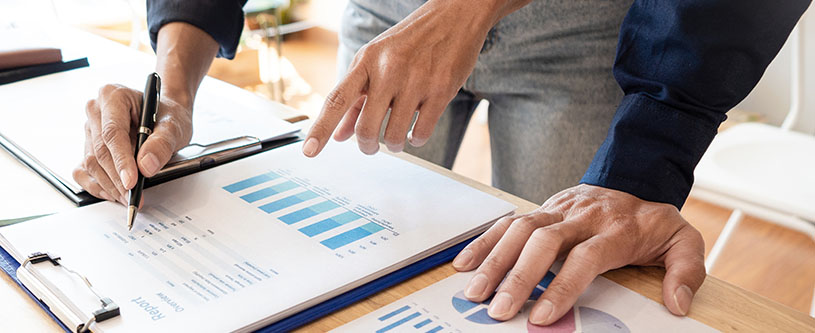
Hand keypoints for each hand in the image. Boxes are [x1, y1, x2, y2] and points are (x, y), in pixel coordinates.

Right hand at [72, 84, 192, 202]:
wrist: (166, 117)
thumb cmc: (167, 117)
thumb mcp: (174, 126)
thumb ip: (162, 143)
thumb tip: (146, 165)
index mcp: (114, 96)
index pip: (113, 132)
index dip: (121, 160)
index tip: (131, 181)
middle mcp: (97, 111)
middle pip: (100, 150)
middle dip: (117, 178)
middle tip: (134, 195)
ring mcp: (90, 130)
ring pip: (91, 163)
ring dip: (109, 185)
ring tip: (129, 196)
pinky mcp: (88, 147)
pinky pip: (83, 170)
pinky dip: (97, 186)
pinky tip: (114, 193)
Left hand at [302, 0, 529, 156]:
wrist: (454, 16)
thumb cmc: (410, 41)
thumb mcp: (376, 61)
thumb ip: (356, 99)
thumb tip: (340, 135)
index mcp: (366, 61)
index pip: (337, 100)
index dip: (321, 129)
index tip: (309, 151)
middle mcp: (389, 70)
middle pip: (366, 128)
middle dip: (367, 146)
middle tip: (371, 147)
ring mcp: (416, 81)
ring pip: (394, 135)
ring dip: (394, 145)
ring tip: (397, 139)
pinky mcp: (441, 90)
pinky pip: (421, 132)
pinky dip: (416, 140)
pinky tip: (415, 132)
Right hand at [451, 184, 705, 323]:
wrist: (634, 178)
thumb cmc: (653, 220)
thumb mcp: (684, 240)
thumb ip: (687, 271)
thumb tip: (678, 305)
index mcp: (614, 229)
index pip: (583, 258)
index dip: (561, 287)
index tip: (541, 316)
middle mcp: (580, 217)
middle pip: (542, 242)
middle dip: (517, 278)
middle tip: (498, 310)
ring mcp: (556, 209)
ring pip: (519, 229)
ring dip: (493, 260)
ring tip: (474, 292)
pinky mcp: (541, 208)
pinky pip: (507, 222)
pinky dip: (484, 242)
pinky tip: (465, 264)